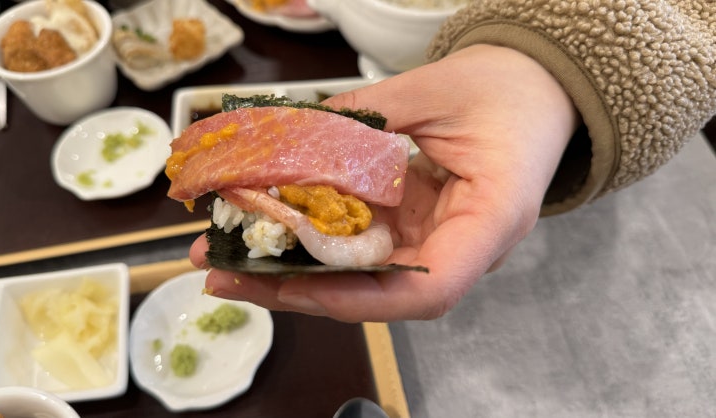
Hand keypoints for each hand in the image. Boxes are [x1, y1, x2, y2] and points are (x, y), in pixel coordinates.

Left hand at [190, 44, 577, 321]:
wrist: (535, 91)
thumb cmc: (505, 89)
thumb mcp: (434, 90)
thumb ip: (364, 117)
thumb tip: (287, 139)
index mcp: (490, 220)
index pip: (429, 289)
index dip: (357, 298)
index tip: (294, 283)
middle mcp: (461, 247)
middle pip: (380, 293)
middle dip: (298, 289)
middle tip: (224, 276)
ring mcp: (434, 239)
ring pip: (361, 275)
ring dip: (292, 269)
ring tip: (224, 257)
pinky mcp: (414, 226)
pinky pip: (361, 244)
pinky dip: (313, 239)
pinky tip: (265, 227)